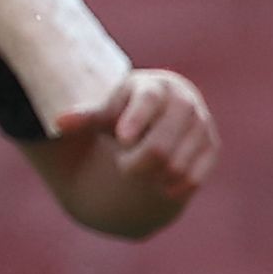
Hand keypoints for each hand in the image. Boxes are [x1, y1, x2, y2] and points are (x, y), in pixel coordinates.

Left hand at [43, 69, 217, 235]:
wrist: (162, 115)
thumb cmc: (126, 113)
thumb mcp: (106, 113)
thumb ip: (86, 118)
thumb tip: (59, 123)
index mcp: (157, 87)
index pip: (149, 101)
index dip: (136, 119)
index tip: (121, 138)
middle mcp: (185, 102)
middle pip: (160, 146)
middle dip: (136, 163)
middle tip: (123, 164)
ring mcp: (203, 125)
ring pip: (176, 166)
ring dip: (152, 176)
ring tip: (141, 168)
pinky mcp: (212, 147)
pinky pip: (194, 178)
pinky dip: (173, 186)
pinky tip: (161, 183)